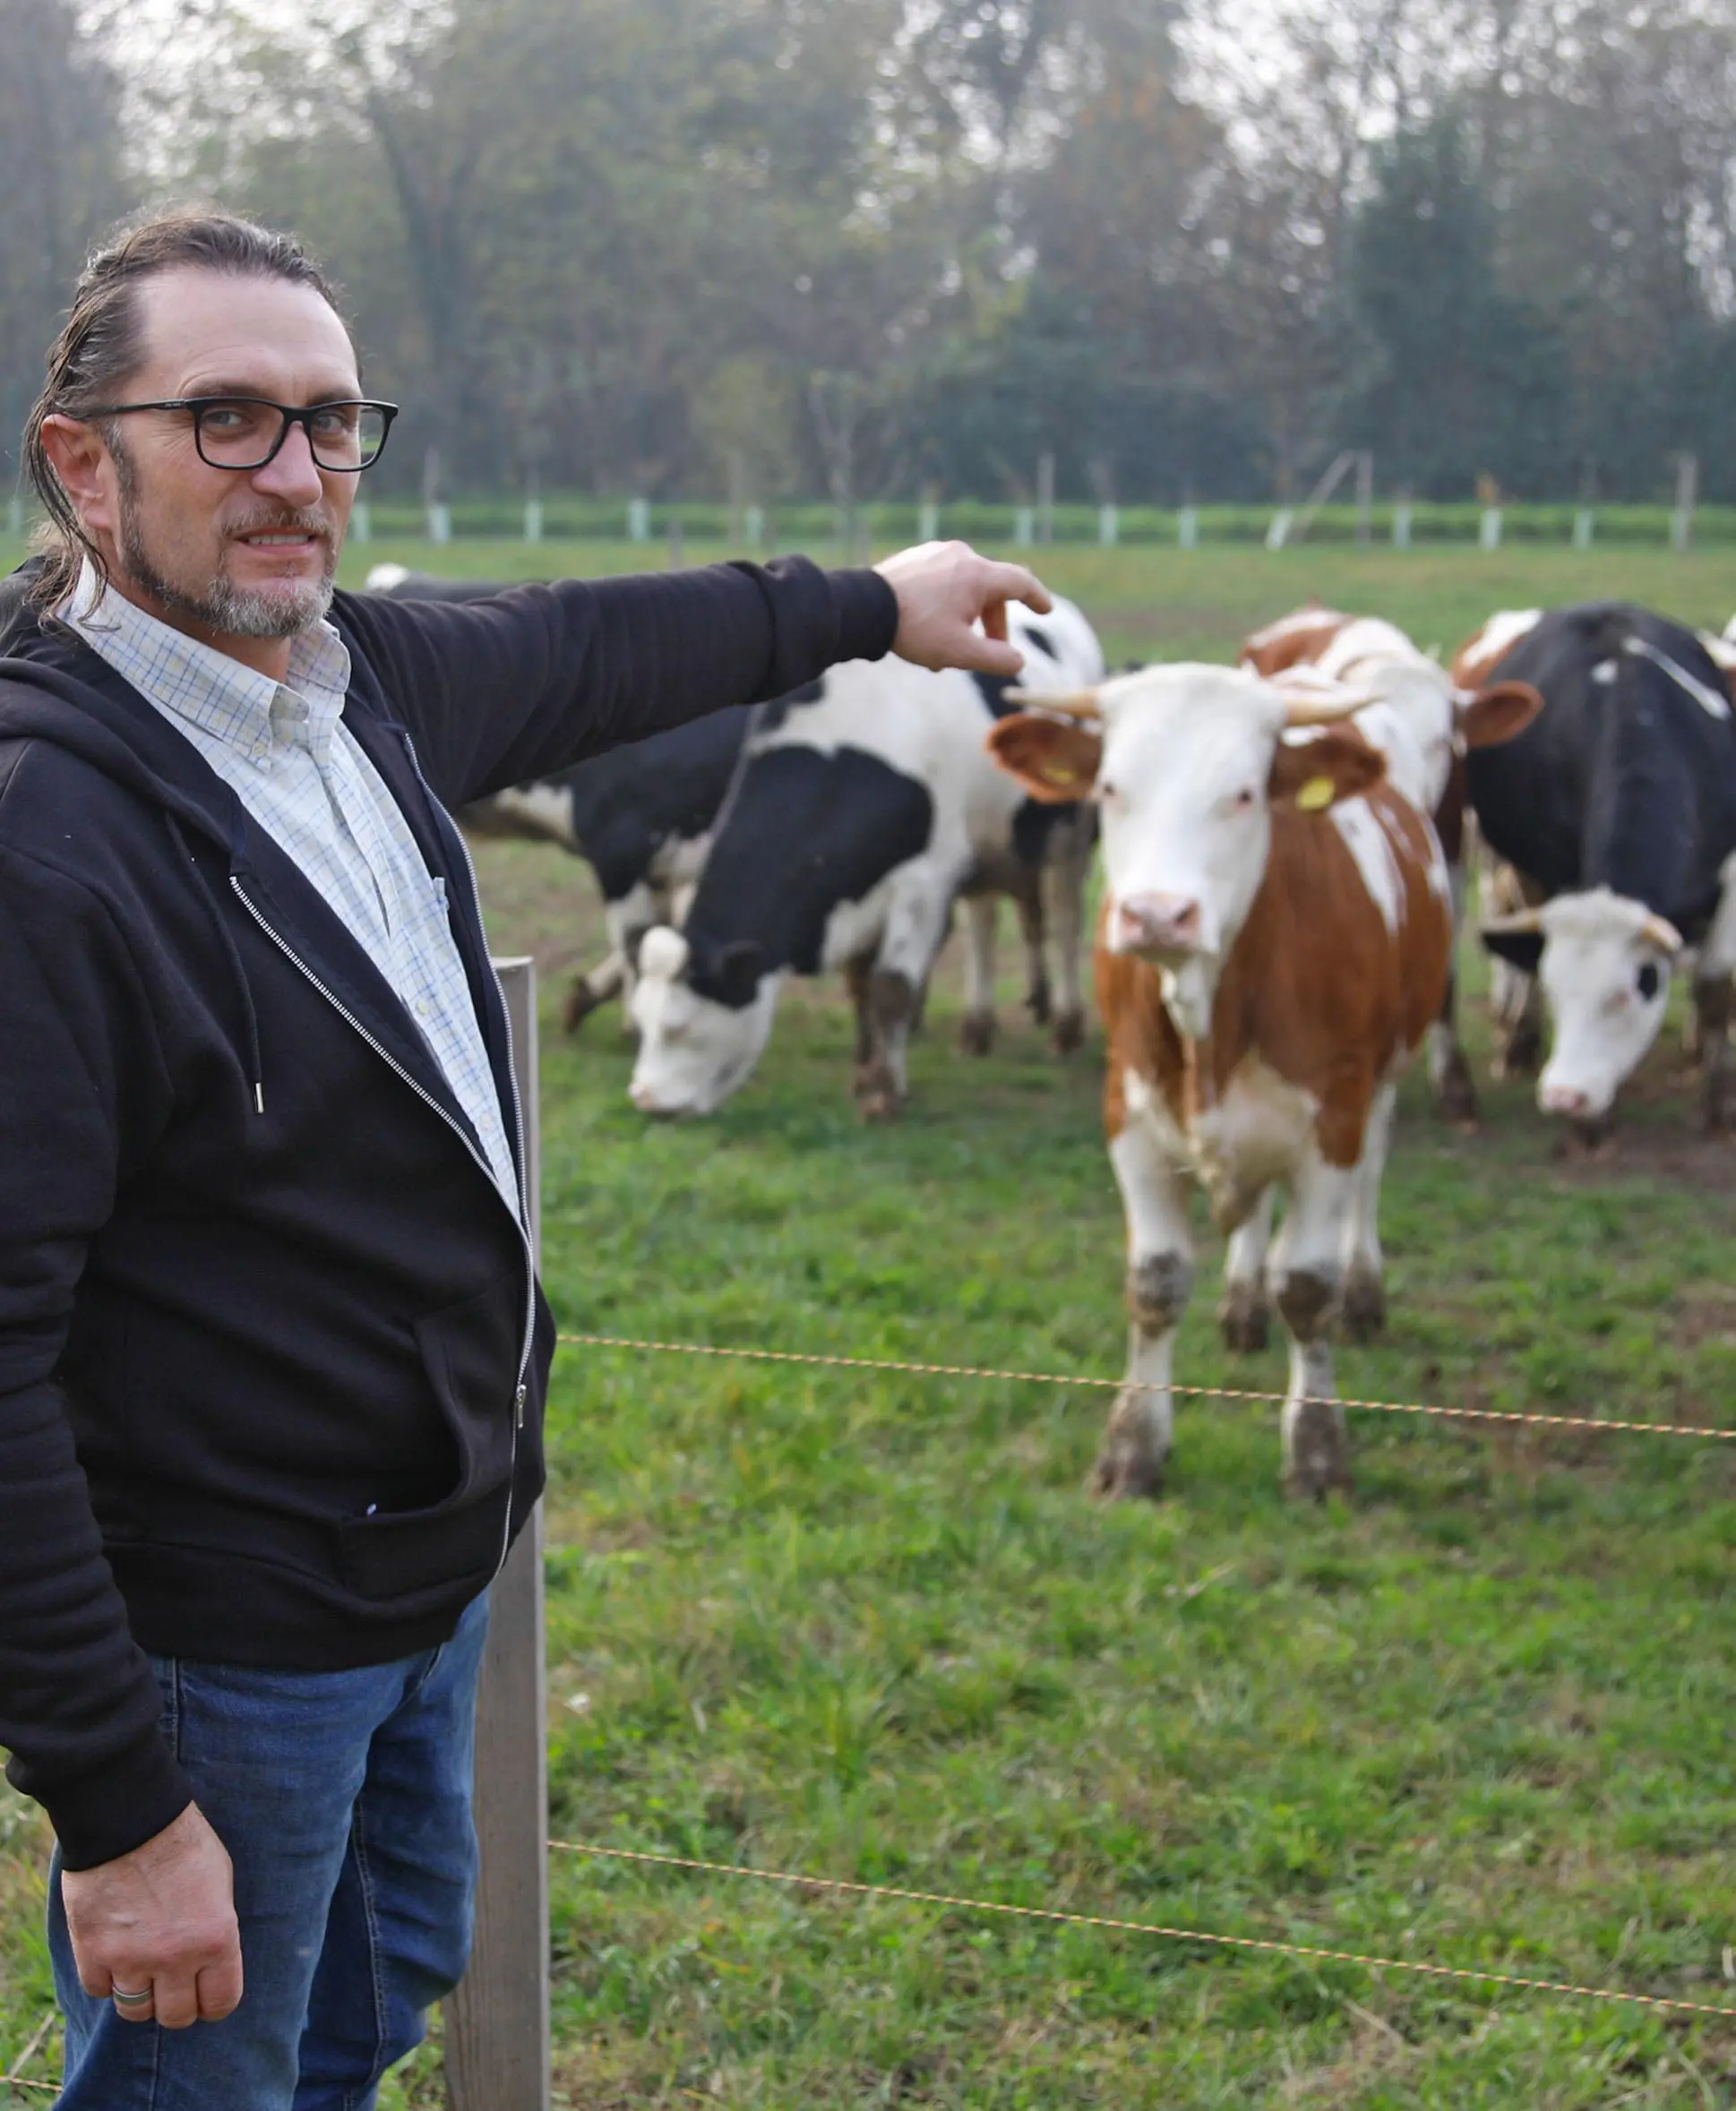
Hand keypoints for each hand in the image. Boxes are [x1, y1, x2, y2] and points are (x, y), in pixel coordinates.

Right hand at [61, 1802, 242, 2028]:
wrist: (131, 1818)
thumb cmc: (184, 1844)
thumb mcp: (220, 1884)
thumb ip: (215, 1931)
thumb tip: (209, 1965)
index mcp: (217, 1939)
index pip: (221, 2002)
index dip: (214, 2003)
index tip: (206, 1995)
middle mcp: (176, 1958)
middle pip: (176, 2016)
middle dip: (177, 2003)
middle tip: (172, 1984)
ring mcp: (131, 1960)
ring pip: (136, 2012)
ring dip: (140, 1995)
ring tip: (142, 1970)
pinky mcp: (92, 1954)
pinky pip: (100, 1991)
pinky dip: (107, 1979)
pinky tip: (114, 1954)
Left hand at [875, 540, 1053, 677]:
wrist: (863, 608)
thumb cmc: (915, 629)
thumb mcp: (960, 652)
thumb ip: (996, 658)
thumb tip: (1018, 662)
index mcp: (979, 574)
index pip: (1021, 582)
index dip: (1037, 597)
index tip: (1046, 610)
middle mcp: (961, 555)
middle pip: (991, 589)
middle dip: (993, 623)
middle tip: (990, 651)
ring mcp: (936, 553)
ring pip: (965, 587)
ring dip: (967, 618)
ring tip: (951, 650)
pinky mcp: (915, 557)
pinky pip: (942, 581)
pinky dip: (947, 605)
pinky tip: (932, 631)